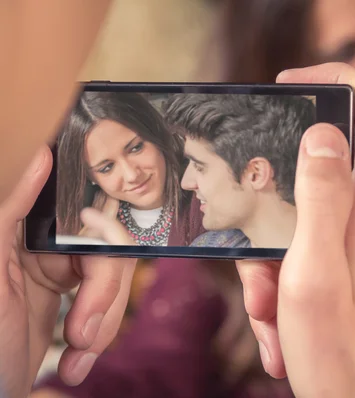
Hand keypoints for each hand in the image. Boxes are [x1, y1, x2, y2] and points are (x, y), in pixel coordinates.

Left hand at [0, 146, 135, 397]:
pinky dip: (100, 335)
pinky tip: (79, 361)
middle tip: (82, 331)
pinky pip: (107, 307)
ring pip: (113, 281)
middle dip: (102, 296)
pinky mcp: (72, 298)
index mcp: (20, 228)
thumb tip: (41, 155)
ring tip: (80, 354)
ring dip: (104, 323)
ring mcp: (59, 271)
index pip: (80, 210)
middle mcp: (44, 244)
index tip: (99, 259)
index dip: (103, 230)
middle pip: (107, 249)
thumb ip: (9, 209)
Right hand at [236, 63, 354, 397]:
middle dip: (286, 217)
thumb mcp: (314, 276)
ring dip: (291, 260)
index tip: (296, 86)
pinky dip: (314, 276)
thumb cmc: (346, 361)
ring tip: (274, 316)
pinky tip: (293, 325)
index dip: (342, 82)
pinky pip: (349, 249)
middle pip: (336, 177)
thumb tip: (325, 134)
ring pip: (334, 220)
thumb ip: (320, 198)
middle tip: (260, 275)